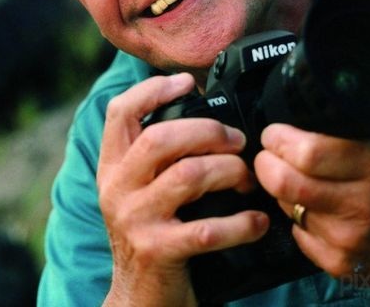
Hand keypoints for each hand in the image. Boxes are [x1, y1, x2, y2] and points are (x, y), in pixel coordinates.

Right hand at [98, 73, 268, 306]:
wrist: (139, 298)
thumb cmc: (149, 232)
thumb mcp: (137, 190)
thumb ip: (154, 155)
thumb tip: (199, 112)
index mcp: (113, 166)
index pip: (120, 112)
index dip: (153, 90)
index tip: (188, 83)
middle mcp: (117, 188)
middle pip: (161, 137)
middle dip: (208, 131)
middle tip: (236, 140)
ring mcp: (136, 219)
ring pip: (189, 175)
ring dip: (229, 171)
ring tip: (247, 178)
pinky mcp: (159, 251)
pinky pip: (208, 229)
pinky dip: (240, 223)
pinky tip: (256, 221)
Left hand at [255, 123, 369, 306]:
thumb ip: (362, 111)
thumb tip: (329, 86)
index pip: (305, 152)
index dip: (279, 139)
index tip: (275, 133)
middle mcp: (361, 204)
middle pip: (284, 182)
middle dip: (266, 163)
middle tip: (269, 154)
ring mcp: (349, 238)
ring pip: (285, 206)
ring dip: (281, 189)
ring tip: (292, 176)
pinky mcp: (341, 263)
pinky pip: (296, 233)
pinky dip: (296, 217)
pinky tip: (311, 206)